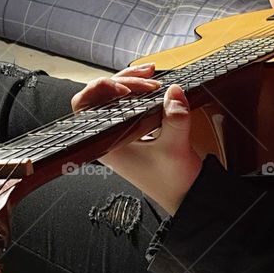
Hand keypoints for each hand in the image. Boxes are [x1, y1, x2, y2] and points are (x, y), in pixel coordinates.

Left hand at [70, 63, 201, 214]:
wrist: (187, 195)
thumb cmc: (173, 181)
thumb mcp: (176, 149)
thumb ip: (175, 120)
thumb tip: (174, 92)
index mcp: (108, 145)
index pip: (86, 107)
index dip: (100, 90)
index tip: (125, 88)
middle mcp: (110, 138)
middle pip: (101, 97)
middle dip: (123, 81)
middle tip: (149, 80)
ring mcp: (122, 134)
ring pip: (115, 98)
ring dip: (131, 83)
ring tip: (151, 76)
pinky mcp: (135, 131)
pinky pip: (129, 105)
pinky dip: (139, 92)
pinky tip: (154, 85)